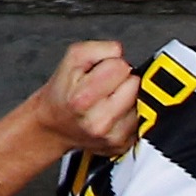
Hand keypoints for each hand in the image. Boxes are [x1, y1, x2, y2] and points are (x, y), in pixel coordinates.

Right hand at [29, 40, 140, 155]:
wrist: (53, 126)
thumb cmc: (63, 92)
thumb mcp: (71, 59)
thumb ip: (98, 48)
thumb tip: (121, 52)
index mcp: (82, 99)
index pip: (121, 67)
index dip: (111, 64)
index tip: (100, 72)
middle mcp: (98, 122)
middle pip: (135, 85)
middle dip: (122, 81)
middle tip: (105, 87)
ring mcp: (112, 137)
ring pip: (142, 103)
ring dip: (128, 99)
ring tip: (108, 100)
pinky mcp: (123, 146)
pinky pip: (142, 120)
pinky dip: (130, 114)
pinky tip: (114, 114)